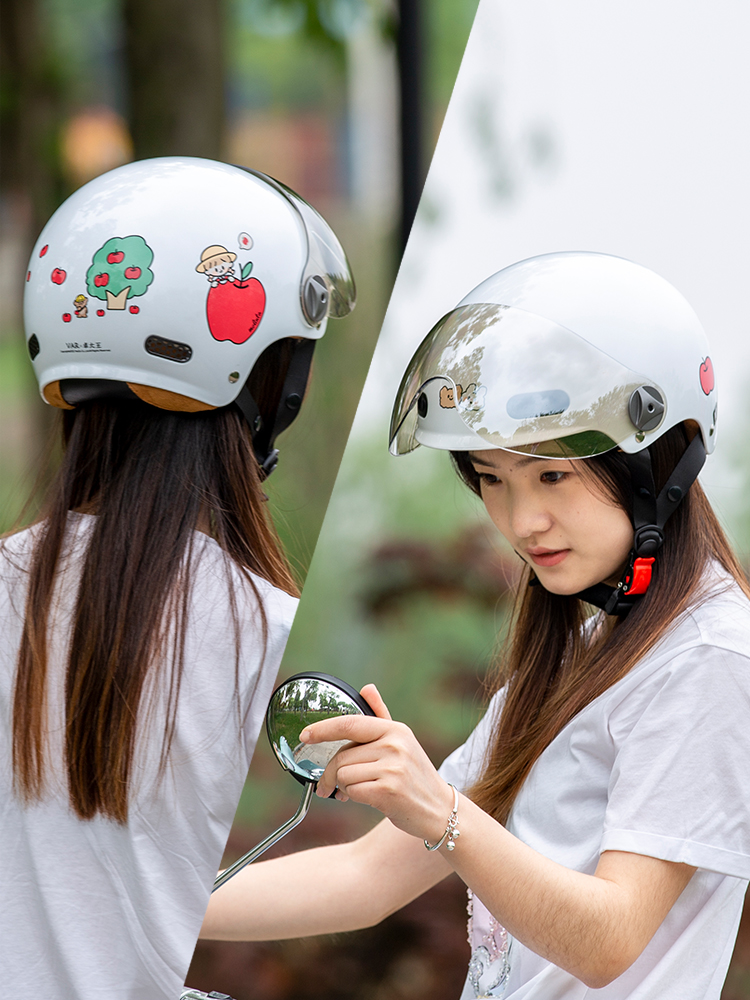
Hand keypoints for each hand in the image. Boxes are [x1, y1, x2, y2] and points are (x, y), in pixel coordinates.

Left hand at [299, 684, 454, 844]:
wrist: (440, 809)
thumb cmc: (415, 775)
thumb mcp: (402, 741)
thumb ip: (381, 715)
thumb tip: (367, 687)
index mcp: (395, 730)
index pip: (350, 724)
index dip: (323, 729)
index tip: (306, 735)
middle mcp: (394, 746)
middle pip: (341, 756)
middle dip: (329, 774)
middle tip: (328, 786)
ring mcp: (392, 768)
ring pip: (343, 775)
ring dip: (344, 787)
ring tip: (360, 790)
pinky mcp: (388, 792)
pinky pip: (352, 792)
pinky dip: (352, 798)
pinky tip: (368, 798)